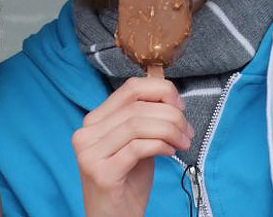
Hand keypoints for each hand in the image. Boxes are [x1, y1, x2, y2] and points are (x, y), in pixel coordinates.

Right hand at [71, 77, 193, 216]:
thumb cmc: (126, 183)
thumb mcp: (134, 145)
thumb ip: (143, 122)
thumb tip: (171, 99)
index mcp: (93, 121)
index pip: (128, 89)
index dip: (159, 91)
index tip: (180, 105)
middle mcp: (86, 134)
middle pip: (136, 107)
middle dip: (170, 115)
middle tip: (187, 131)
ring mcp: (90, 154)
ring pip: (137, 125)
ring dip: (169, 130)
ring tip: (182, 142)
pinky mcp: (102, 173)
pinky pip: (137, 148)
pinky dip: (160, 145)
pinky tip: (170, 152)